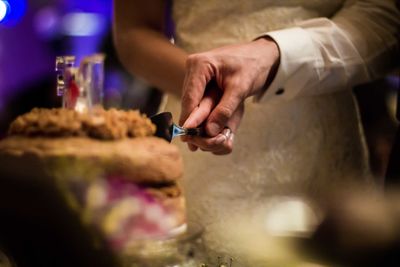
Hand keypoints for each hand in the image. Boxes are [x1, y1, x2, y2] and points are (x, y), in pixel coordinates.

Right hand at [179, 37, 279, 153]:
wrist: (261, 55)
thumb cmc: (252, 67)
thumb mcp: (240, 89)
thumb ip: (224, 110)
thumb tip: (209, 131)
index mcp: (200, 64)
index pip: (189, 97)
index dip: (188, 119)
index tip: (187, 137)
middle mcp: (193, 68)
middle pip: (188, 101)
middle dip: (193, 123)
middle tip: (194, 145)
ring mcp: (196, 74)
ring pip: (192, 103)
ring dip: (198, 120)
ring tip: (199, 142)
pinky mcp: (201, 80)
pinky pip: (199, 101)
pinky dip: (203, 114)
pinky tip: (206, 129)